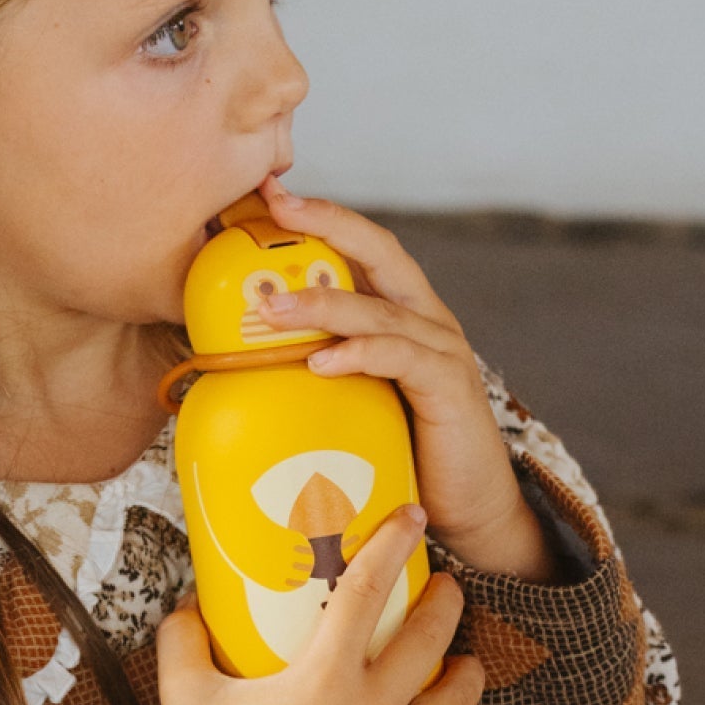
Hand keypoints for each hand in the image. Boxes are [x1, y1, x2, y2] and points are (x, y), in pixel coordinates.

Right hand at [157, 504, 485, 704]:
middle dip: (447, 602)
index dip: (393, 545)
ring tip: (463, 661)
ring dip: (465, 672)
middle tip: (445, 586)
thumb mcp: (187, 699)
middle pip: (431, 638)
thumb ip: (182, 643)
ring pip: (457, 700)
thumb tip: (189, 605)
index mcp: (325, 676)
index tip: (413, 516)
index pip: (368, 590)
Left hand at [251, 173, 557, 579]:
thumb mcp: (351, 395)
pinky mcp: (449, 389)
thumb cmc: (402, 449)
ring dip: (323, 303)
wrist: (465, 510)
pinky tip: (320, 362)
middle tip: (275, 207)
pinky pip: (401, 359)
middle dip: (327, 223)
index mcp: (400, 312)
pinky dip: (360, 354)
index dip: (320, 216)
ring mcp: (441, 351)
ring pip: (380, 309)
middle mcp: (425, 320)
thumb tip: (238, 354)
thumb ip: (315, 363)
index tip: (267, 194)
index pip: (361, 248)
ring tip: (272, 306)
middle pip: (379, 251)